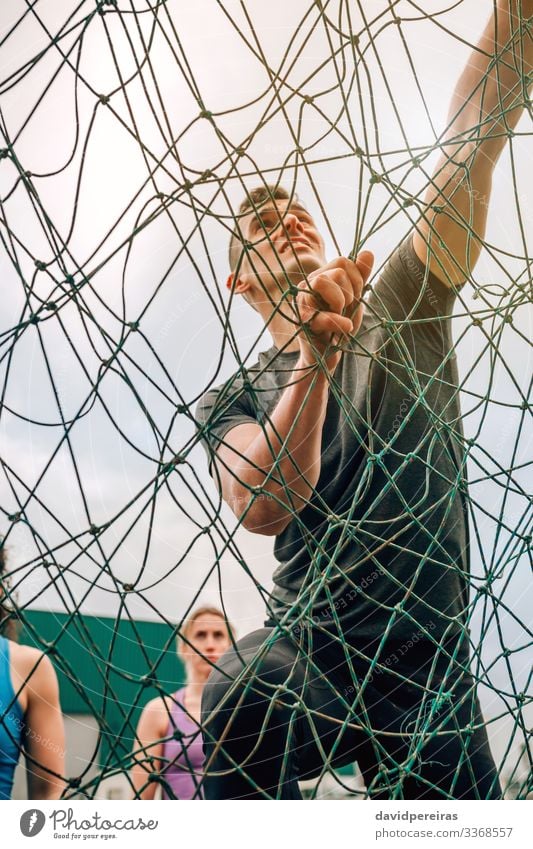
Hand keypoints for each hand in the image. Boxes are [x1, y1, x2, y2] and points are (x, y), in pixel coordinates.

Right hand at [294, 251, 373, 369]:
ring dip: (341, 301)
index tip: (354, 299)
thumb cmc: (338, 326)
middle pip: (338, 271)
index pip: (343, 262)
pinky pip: (321, 314)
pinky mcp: (301, 322)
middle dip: (351, 293)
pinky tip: (345, 327)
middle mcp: (307, 285)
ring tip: (340, 317)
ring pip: (323, 281)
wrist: (325, 356)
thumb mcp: (354, 300)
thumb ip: (360, 277)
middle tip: (346, 311)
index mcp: (320, 277)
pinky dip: (338, 321)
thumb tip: (368, 252)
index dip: (357, 279)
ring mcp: (301, 302)